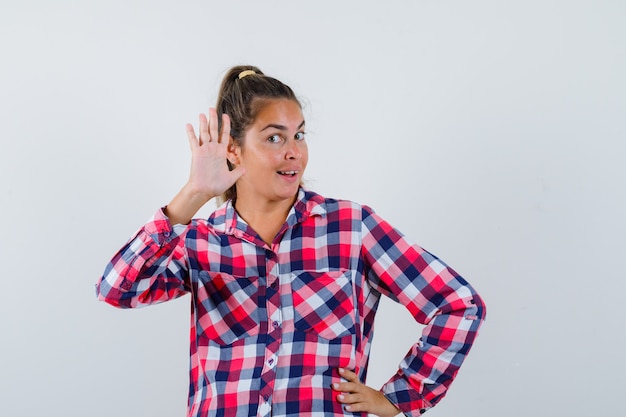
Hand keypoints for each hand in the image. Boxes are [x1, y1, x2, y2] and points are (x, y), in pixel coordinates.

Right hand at [164, 109, 245, 224]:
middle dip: (213, 119)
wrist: (205, 191)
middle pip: (213, 130)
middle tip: (212, 109)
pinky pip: (194, 142)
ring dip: (203, 123)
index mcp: (221, 153)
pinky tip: (189, 125)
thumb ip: (238, 171)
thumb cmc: (216, 186)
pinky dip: (191, 133)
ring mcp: (204, 151)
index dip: (225, 125)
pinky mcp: (197, 154)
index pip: (224, 135)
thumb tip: (246, 168)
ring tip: (202, 114)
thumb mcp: (231, 178)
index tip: (226, 116)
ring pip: (204, 133)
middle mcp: (213, 149)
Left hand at [333, 368, 400, 416]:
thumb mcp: (362, 391)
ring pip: (356, 397)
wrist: (388, 403)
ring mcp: (366, 398)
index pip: (353, 377)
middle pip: (353, 386)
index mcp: (360, 386)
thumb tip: (337, 388)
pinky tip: (347, 408)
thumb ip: (352, 389)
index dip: (346, 373)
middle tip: (333, 385)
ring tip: (338, 397)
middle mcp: (363, 390)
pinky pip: (361, 406)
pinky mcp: (369, 406)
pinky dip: (354, 407)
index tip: (338, 369)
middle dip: (343, 385)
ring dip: (347, 397)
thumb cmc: (372, 398)